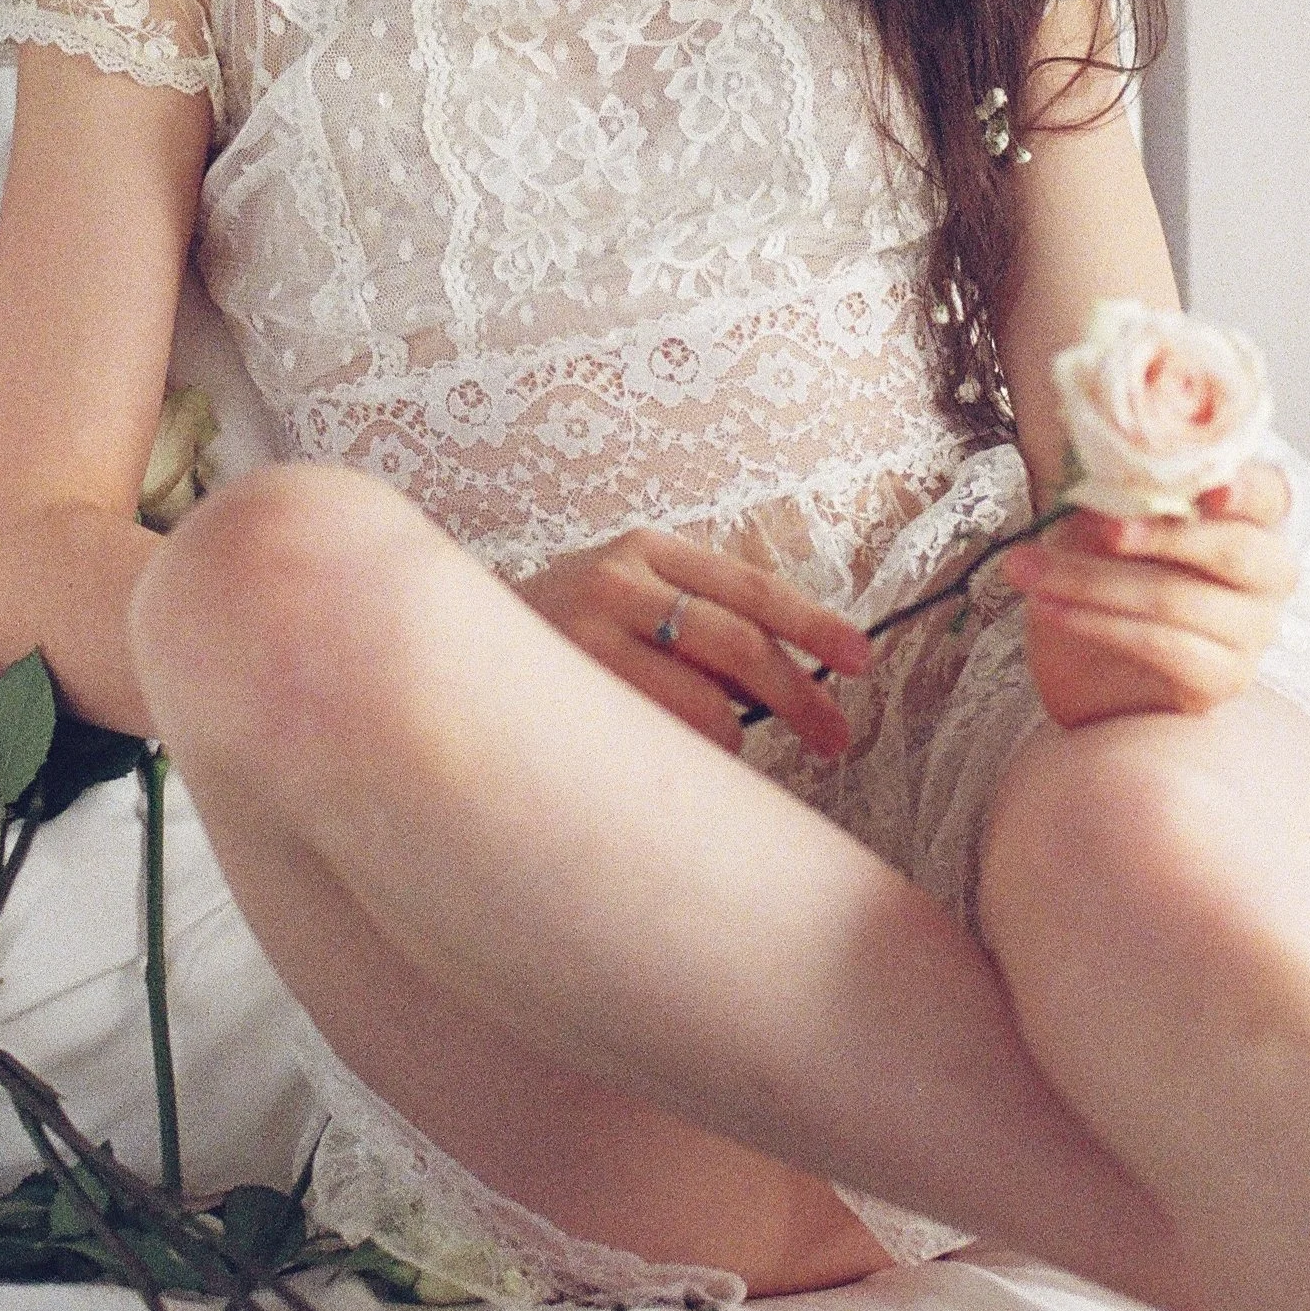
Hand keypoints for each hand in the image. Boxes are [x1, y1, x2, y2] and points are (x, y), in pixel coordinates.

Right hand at [517, 528, 871, 760]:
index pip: (753, 588)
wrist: (448, 644)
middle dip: (799, 698)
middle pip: (739, 645)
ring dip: (731, 740)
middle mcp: (616, 583)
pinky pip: (659, 743)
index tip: (861, 660)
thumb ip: (704, 623)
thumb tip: (792, 682)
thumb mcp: (634, 599)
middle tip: (834, 738)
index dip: (815, 625)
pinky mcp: (567, 693)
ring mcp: (585, 638)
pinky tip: (671, 760)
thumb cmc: (566, 632)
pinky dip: (685, 759)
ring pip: (703, 706)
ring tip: (719, 749)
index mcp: (647, 550)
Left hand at [1000, 460, 1296, 730]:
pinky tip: (1049, 609)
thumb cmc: (1111, 574)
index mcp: (1254, 517)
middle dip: (1159, 535)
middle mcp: (1268, 573)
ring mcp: (1252, 630)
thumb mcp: (1105, 523)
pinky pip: (1161, 646)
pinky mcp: (1223, 677)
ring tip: (1028, 570)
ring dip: (1091, 582)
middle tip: (1100, 528)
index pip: (1269, 494)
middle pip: (1229, 549)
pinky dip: (1097, 624)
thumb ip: (1115, 495)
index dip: (1247, 489)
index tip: (1211, 489)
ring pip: (1177, 599)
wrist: (1091, 664)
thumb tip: (1094, 477)